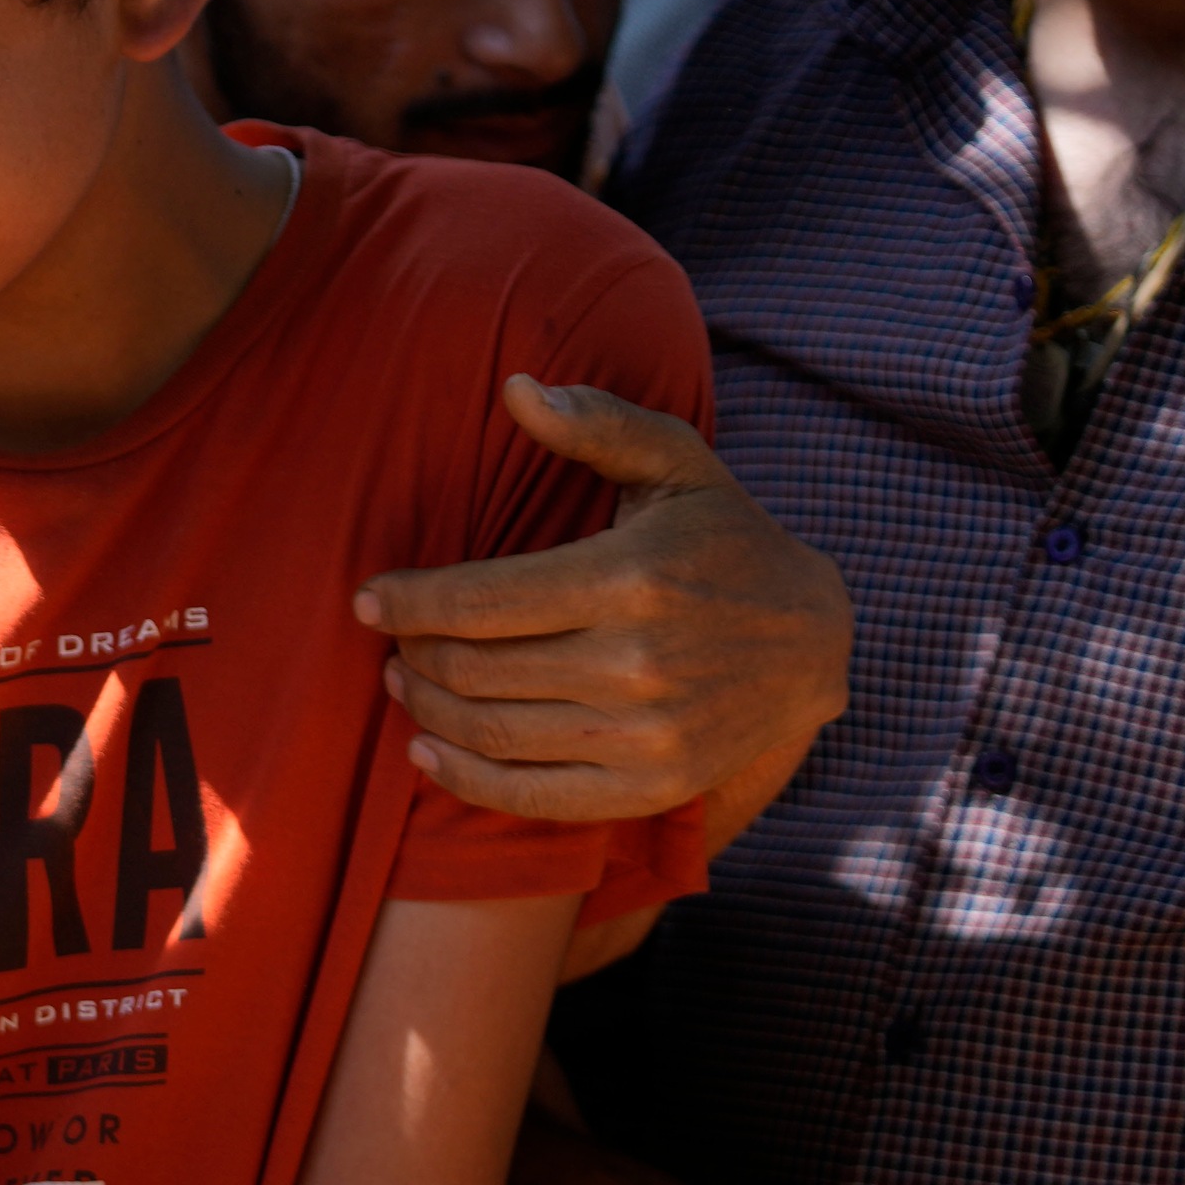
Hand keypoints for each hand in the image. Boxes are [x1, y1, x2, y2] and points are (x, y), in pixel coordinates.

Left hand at [357, 378, 851, 826]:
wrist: (815, 641)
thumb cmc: (725, 541)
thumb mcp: (676, 465)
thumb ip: (597, 424)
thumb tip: (515, 387)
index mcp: (629, 580)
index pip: (478, 602)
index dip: (406, 603)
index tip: (368, 598)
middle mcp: (636, 664)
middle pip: (473, 669)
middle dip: (412, 653)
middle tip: (390, 638)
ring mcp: (646, 734)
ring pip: (490, 730)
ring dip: (425, 708)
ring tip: (404, 680)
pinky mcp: (652, 786)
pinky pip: (530, 797)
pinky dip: (464, 778)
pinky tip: (427, 750)